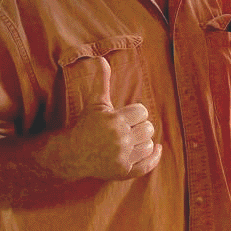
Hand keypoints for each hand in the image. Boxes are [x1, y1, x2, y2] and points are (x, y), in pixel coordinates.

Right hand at [47, 57, 161, 180]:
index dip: (136, 113)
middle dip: (140, 127)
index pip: (142, 112)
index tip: (126, 116)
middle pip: (148, 129)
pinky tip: (157, 149)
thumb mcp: (96, 102)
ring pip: (149, 145)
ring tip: (133, 139)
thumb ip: (102, 81)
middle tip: (129, 128)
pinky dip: (154, 157)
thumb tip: (101, 58)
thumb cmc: (87, 125)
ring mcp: (122, 157)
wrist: (73, 153)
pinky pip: (147, 166)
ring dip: (144, 141)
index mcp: (115, 120)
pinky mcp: (123, 172)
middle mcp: (119, 140)